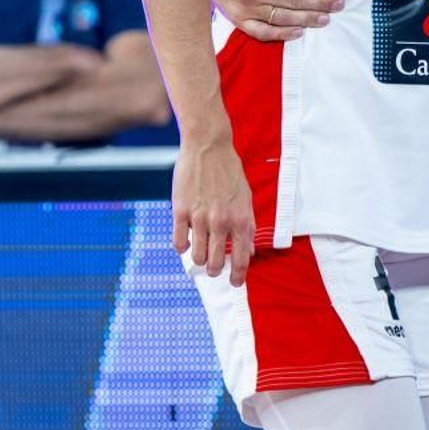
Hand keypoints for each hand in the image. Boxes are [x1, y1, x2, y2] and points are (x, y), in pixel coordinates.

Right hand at [174, 136, 256, 285]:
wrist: (208, 146)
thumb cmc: (229, 172)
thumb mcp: (246, 197)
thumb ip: (248, 226)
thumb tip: (249, 251)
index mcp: (241, 219)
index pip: (241, 258)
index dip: (238, 275)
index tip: (234, 283)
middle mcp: (222, 221)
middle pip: (216, 263)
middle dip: (215, 270)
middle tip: (213, 267)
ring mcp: (200, 217)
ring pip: (197, 257)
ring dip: (198, 260)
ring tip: (199, 255)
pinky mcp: (181, 211)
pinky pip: (179, 243)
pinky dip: (182, 247)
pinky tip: (185, 241)